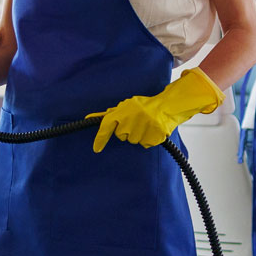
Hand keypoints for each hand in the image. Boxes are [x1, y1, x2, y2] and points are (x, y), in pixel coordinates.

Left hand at [92, 68, 223, 152]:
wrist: (167, 106)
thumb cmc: (144, 106)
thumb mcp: (126, 106)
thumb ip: (108, 114)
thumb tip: (88, 117)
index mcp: (123, 111)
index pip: (106, 126)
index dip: (100, 139)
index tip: (97, 149)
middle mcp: (131, 120)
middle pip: (121, 136)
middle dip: (126, 131)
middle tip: (135, 122)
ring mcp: (143, 129)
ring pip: (133, 141)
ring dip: (138, 135)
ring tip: (145, 124)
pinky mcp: (153, 136)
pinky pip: (145, 144)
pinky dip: (148, 139)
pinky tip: (151, 130)